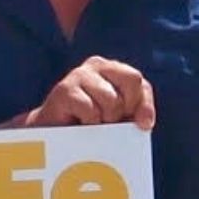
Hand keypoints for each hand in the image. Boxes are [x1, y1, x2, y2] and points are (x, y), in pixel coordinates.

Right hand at [10, 57, 155, 130]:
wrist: (53, 134)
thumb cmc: (91, 124)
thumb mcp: (119, 117)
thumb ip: (135, 113)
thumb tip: (144, 123)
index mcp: (113, 69)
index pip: (138, 81)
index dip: (144, 105)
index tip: (143, 126)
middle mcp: (97, 65)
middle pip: (131, 80)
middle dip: (125, 108)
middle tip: (110, 122)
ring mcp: (79, 75)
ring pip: (112, 98)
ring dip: (106, 119)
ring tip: (93, 124)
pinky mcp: (64, 90)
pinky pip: (91, 110)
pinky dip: (90, 124)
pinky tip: (79, 124)